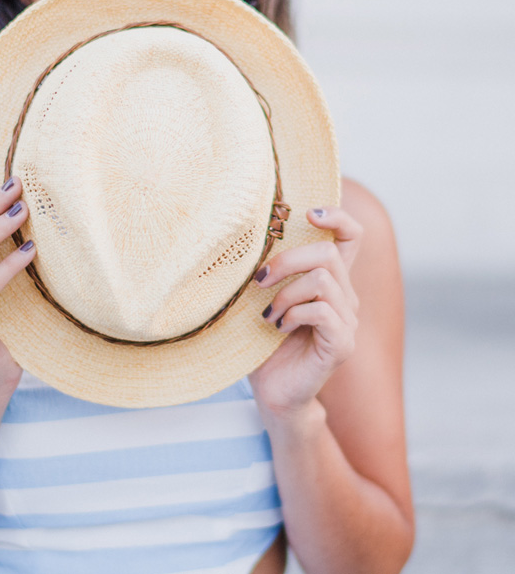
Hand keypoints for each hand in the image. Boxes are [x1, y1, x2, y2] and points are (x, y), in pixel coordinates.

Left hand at [248, 206, 361, 419]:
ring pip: (323, 279)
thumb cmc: (262, 339)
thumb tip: (252, 233)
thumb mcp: (263, 295)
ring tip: (269, 313)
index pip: (351, 236)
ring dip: (286, 292)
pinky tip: (278, 327)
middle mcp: (346, 297)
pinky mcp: (342, 344)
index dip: (337, 217)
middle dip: (287, 260)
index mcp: (329, 280)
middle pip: (328, 253)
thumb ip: (270, 267)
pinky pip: (322, 310)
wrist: (271, 389)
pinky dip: (293, 314)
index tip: (308, 214)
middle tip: (259, 280)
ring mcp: (348, 321)